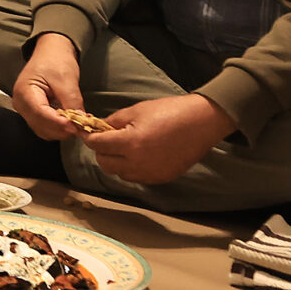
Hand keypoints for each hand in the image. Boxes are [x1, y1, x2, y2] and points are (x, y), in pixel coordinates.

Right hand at [11, 33, 88, 140]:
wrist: (51, 52)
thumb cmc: (55, 60)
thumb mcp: (66, 79)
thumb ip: (72, 101)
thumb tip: (80, 122)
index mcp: (24, 92)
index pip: (40, 114)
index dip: (59, 123)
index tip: (76, 127)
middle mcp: (21, 104)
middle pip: (41, 126)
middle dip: (62, 129)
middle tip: (82, 127)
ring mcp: (26, 110)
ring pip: (43, 130)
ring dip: (61, 131)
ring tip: (78, 124)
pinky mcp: (34, 113)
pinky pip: (45, 127)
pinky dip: (59, 128)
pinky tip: (70, 122)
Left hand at [82, 94, 235, 184]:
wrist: (203, 122)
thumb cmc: (170, 111)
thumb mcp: (137, 111)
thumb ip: (113, 122)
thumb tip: (97, 128)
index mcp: (130, 143)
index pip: (97, 146)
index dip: (90, 138)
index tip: (88, 133)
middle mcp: (137, 163)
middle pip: (104, 163)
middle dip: (102, 151)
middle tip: (107, 139)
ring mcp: (150, 174)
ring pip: (119, 173)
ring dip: (116, 162)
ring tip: (125, 147)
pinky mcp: (161, 179)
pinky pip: (136, 178)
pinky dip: (132, 169)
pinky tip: (139, 155)